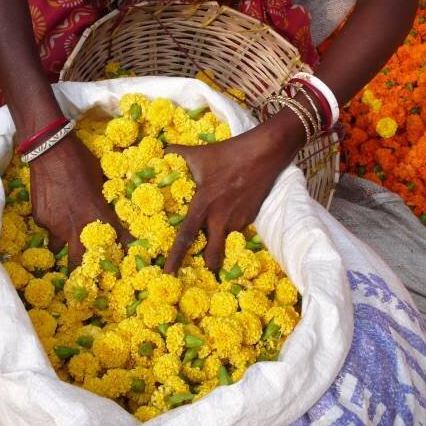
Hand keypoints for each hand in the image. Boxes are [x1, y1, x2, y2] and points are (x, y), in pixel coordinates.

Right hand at [30, 134, 130, 267]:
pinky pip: (47, 229)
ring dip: (64, 246)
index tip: (126, 264)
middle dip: (83, 273)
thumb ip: (102, 201)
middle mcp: (76, 227)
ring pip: (58, 247)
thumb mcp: (100, 180)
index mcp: (98, 215)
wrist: (50, 149)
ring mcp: (55, 225)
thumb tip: (106, 210)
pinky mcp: (40, 219)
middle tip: (86, 277)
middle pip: (79, 263)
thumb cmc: (81, 161)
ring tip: (65, 240)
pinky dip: (52, 224)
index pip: (118, 241)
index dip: (124, 254)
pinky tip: (53, 209)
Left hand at [163, 114, 305, 273]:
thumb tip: (161, 151)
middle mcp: (220, 218)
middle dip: (208, 262)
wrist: (264, 153)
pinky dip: (231, 227)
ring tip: (216, 235)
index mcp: (203, 205)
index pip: (185, 237)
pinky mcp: (251, 218)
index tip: (167, 273)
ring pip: (225, 240)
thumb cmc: (228, 154)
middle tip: (201, 263)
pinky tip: (230, 214)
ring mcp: (238, 220)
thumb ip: (177, 154)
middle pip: (212, 253)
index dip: (175, 257)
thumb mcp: (199, 154)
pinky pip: (237, 229)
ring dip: (220, 242)